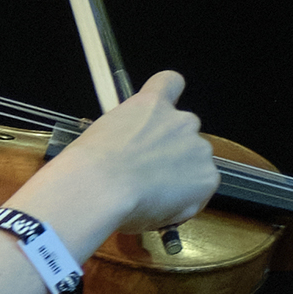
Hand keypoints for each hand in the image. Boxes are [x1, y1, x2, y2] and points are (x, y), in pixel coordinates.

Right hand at [38, 72, 216, 238]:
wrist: (97, 190)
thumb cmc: (85, 167)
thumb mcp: (99, 137)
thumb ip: (124, 136)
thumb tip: (128, 157)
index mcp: (151, 105)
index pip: (170, 82)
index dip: (166, 100)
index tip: (158, 116)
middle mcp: (181, 121)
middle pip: (183, 134)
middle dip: (168, 153)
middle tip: (142, 176)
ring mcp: (198, 150)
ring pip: (193, 166)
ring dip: (178, 180)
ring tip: (147, 200)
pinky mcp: (207, 179)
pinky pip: (198, 193)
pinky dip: (184, 204)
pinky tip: (158, 211)